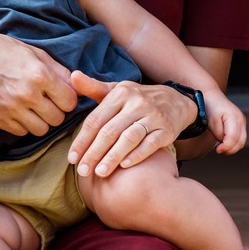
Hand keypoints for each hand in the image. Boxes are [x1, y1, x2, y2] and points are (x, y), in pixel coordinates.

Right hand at [0, 26, 78, 137]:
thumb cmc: (1, 50)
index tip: (61, 93)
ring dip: (41, 120)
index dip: (68, 98)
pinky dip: (23, 124)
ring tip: (33, 106)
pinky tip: (18, 110)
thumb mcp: (33, 52)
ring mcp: (11, 109)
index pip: (70, 101)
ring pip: (41, 129)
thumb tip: (78, 84)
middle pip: (57, 118)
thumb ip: (58, 70)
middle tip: (47, 100)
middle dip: (56, 110)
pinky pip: (21, 132)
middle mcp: (26, 94)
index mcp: (39, 75)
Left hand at [67, 74, 192, 177]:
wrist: (176, 101)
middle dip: (94, 153)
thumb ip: (93, 87)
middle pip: (110, 131)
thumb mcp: (117, 90)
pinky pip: (150, 144)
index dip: (82, 140)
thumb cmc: (138, 99)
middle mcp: (137, 103)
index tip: (72, 158)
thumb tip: (73, 76)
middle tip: (82, 171)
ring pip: (129, 138)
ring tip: (100, 172)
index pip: (96, 119)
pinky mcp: (167, 130)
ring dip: (113, 157)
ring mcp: (153, 116)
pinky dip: (137, 155)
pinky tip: (124, 166)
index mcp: (120, 93)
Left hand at [206, 90, 246, 154]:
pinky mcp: (241, 124)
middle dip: (230, 149)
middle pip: (240, 141)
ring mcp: (242, 122)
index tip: (217, 150)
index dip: (226, 146)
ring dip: (232, 148)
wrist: (212, 97)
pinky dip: (234, 143)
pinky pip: (240, 138)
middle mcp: (241, 119)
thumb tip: (224, 143)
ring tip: (221, 148)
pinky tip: (224, 143)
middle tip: (218, 150)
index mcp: (234, 116)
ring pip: (242, 141)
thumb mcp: (211, 122)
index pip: (233, 137)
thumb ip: (219, 134)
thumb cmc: (210, 107)